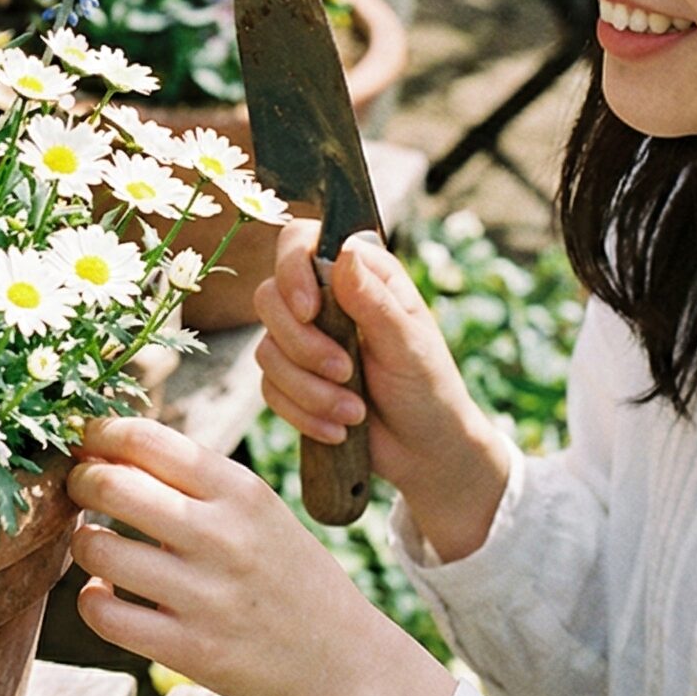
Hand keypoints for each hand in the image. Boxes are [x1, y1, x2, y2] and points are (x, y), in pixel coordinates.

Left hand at [67, 415, 457, 695]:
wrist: (342, 659)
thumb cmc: (286, 571)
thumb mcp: (258, 508)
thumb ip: (194, 478)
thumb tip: (106, 446)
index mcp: (239, 490)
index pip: (146, 439)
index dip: (99, 434)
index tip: (86, 442)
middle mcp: (222, 537)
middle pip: (109, 484)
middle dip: (79, 481)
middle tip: (79, 489)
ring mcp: (205, 597)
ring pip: (96, 548)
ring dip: (82, 541)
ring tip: (97, 544)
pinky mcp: (189, 651)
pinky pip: (103, 613)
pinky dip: (91, 598)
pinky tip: (106, 592)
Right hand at [254, 221, 509, 562]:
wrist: (425, 453)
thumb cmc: (430, 390)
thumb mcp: (409, 345)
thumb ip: (374, 301)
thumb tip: (343, 252)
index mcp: (359, 274)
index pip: (299, 242)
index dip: (291, 271)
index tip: (309, 312)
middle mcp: (324, 300)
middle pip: (270, 298)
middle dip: (303, 346)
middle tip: (346, 373)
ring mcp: (303, 340)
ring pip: (267, 350)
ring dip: (309, 389)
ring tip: (353, 412)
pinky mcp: (291, 379)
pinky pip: (269, 389)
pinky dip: (302, 413)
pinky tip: (338, 428)